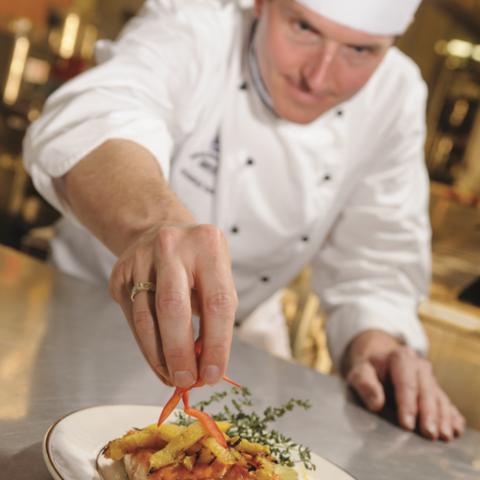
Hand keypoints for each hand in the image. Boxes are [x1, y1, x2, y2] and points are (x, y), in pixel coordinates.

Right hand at [109, 223, 237, 387]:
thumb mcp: (218, 275)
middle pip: (173, 309)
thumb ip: (217, 314)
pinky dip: (147, 346)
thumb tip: (205, 364)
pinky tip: (159, 362)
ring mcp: (141, 258)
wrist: (158, 229)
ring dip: (160, 356)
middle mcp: (172, 247)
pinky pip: (132, 319)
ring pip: (146, 318)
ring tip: (173, 377)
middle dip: (180, 353)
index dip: (217, 344)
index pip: (216, 302)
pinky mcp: (120, 274)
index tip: (213, 373)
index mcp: (208, 245)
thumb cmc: (197, 260)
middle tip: (188, 380)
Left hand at [343, 330, 465, 439]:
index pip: (405, 383)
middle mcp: (419, 365)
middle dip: (428, 414)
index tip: (407, 424)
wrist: (379, 364)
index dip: (407, 404)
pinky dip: (452, 416)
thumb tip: (376, 404)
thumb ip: (364, 385)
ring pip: (439, 398)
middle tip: (429, 434)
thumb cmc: (368, 370)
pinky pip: (446, 402)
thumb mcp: (359, 373)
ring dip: (443, 418)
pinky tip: (455, 428)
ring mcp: (430, 377)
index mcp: (400, 357)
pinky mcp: (436, 389)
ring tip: (443, 436)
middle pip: (426, 391)